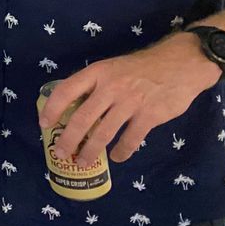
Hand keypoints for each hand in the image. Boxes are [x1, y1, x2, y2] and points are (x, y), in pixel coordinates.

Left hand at [38, 32, 220, 165]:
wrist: (180, 64)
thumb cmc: (140, 68)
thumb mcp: (111, 68)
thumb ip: (94, 84)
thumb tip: (72, 106)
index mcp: (97, 72)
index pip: (66, 91)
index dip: (52, 109)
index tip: (44, 125)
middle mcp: (110, 87)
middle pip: (82, 118)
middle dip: (68, 139)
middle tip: (60, 153)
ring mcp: (130, 102)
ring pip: (103, 133)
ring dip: (90, 151)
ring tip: (83, 161)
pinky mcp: (150, 116)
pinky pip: (130, 140)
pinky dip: (121, 152)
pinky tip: (116, 157)